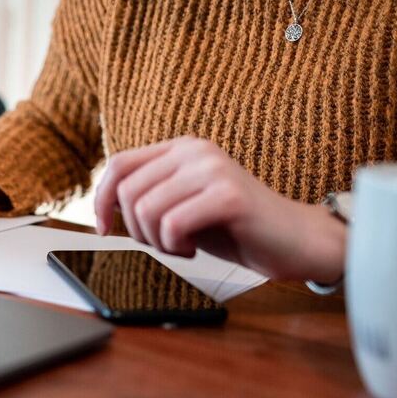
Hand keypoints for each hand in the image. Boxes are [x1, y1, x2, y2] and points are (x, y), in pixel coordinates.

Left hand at [94, 136, 345, 282]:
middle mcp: (195, 151)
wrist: (294, 240)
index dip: (101, 200)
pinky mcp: (228, 196)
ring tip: (184, 246)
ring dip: (158, 242)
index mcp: (181, 149)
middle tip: (166, 243)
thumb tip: (104, 206)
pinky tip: (196, 248)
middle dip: (137, 231)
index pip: (118, 165)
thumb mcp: (183, 205)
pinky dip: (177, 247)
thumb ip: (150, 196)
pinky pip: (173, 225)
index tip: (105, 229)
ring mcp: (213, 170)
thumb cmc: (236, 227)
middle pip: (129, 193)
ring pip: (147, 211)